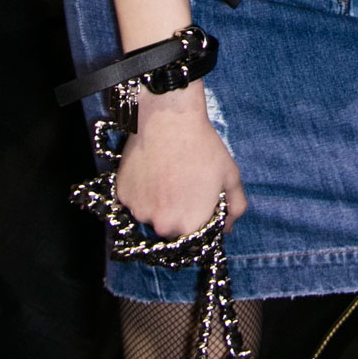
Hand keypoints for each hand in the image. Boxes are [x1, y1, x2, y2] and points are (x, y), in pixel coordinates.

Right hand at [113, 90, 243, 239]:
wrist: (168, 119)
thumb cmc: (203, 147)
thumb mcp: (230, 176)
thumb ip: (235, 207)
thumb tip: (226, 227)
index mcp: (190, 225)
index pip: (195, 238)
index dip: (198, 222)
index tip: (198, 203)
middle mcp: (162, 226)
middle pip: (171, 229)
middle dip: (178, 214)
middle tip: (182, 186)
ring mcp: (139, 212)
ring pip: (150, 215)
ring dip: (158, 204)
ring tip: (166, 176)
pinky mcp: (122, 196)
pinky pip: (134, 202)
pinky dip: (141, 193)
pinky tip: (150, 172)